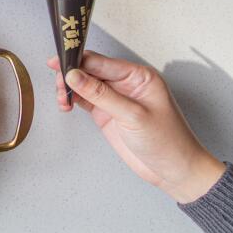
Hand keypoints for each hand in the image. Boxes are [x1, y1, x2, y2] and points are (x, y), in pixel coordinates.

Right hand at [50, 51, 224, 203]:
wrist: (174, 171)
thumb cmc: (167, 141)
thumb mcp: (133, 116)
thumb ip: (101, 95)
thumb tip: (74, 76)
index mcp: (139, 77)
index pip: (101, 62)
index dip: (78, 61)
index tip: (58, 63)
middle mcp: (126, 84)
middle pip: (90, 70)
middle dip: (70, 75)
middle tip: (57, 84)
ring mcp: (115, 99)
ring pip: (84, 84)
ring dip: (68, 88)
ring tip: (61, 99)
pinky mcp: (107, 113)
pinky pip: (84, 100)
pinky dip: (71, 100)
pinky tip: (65, 104)